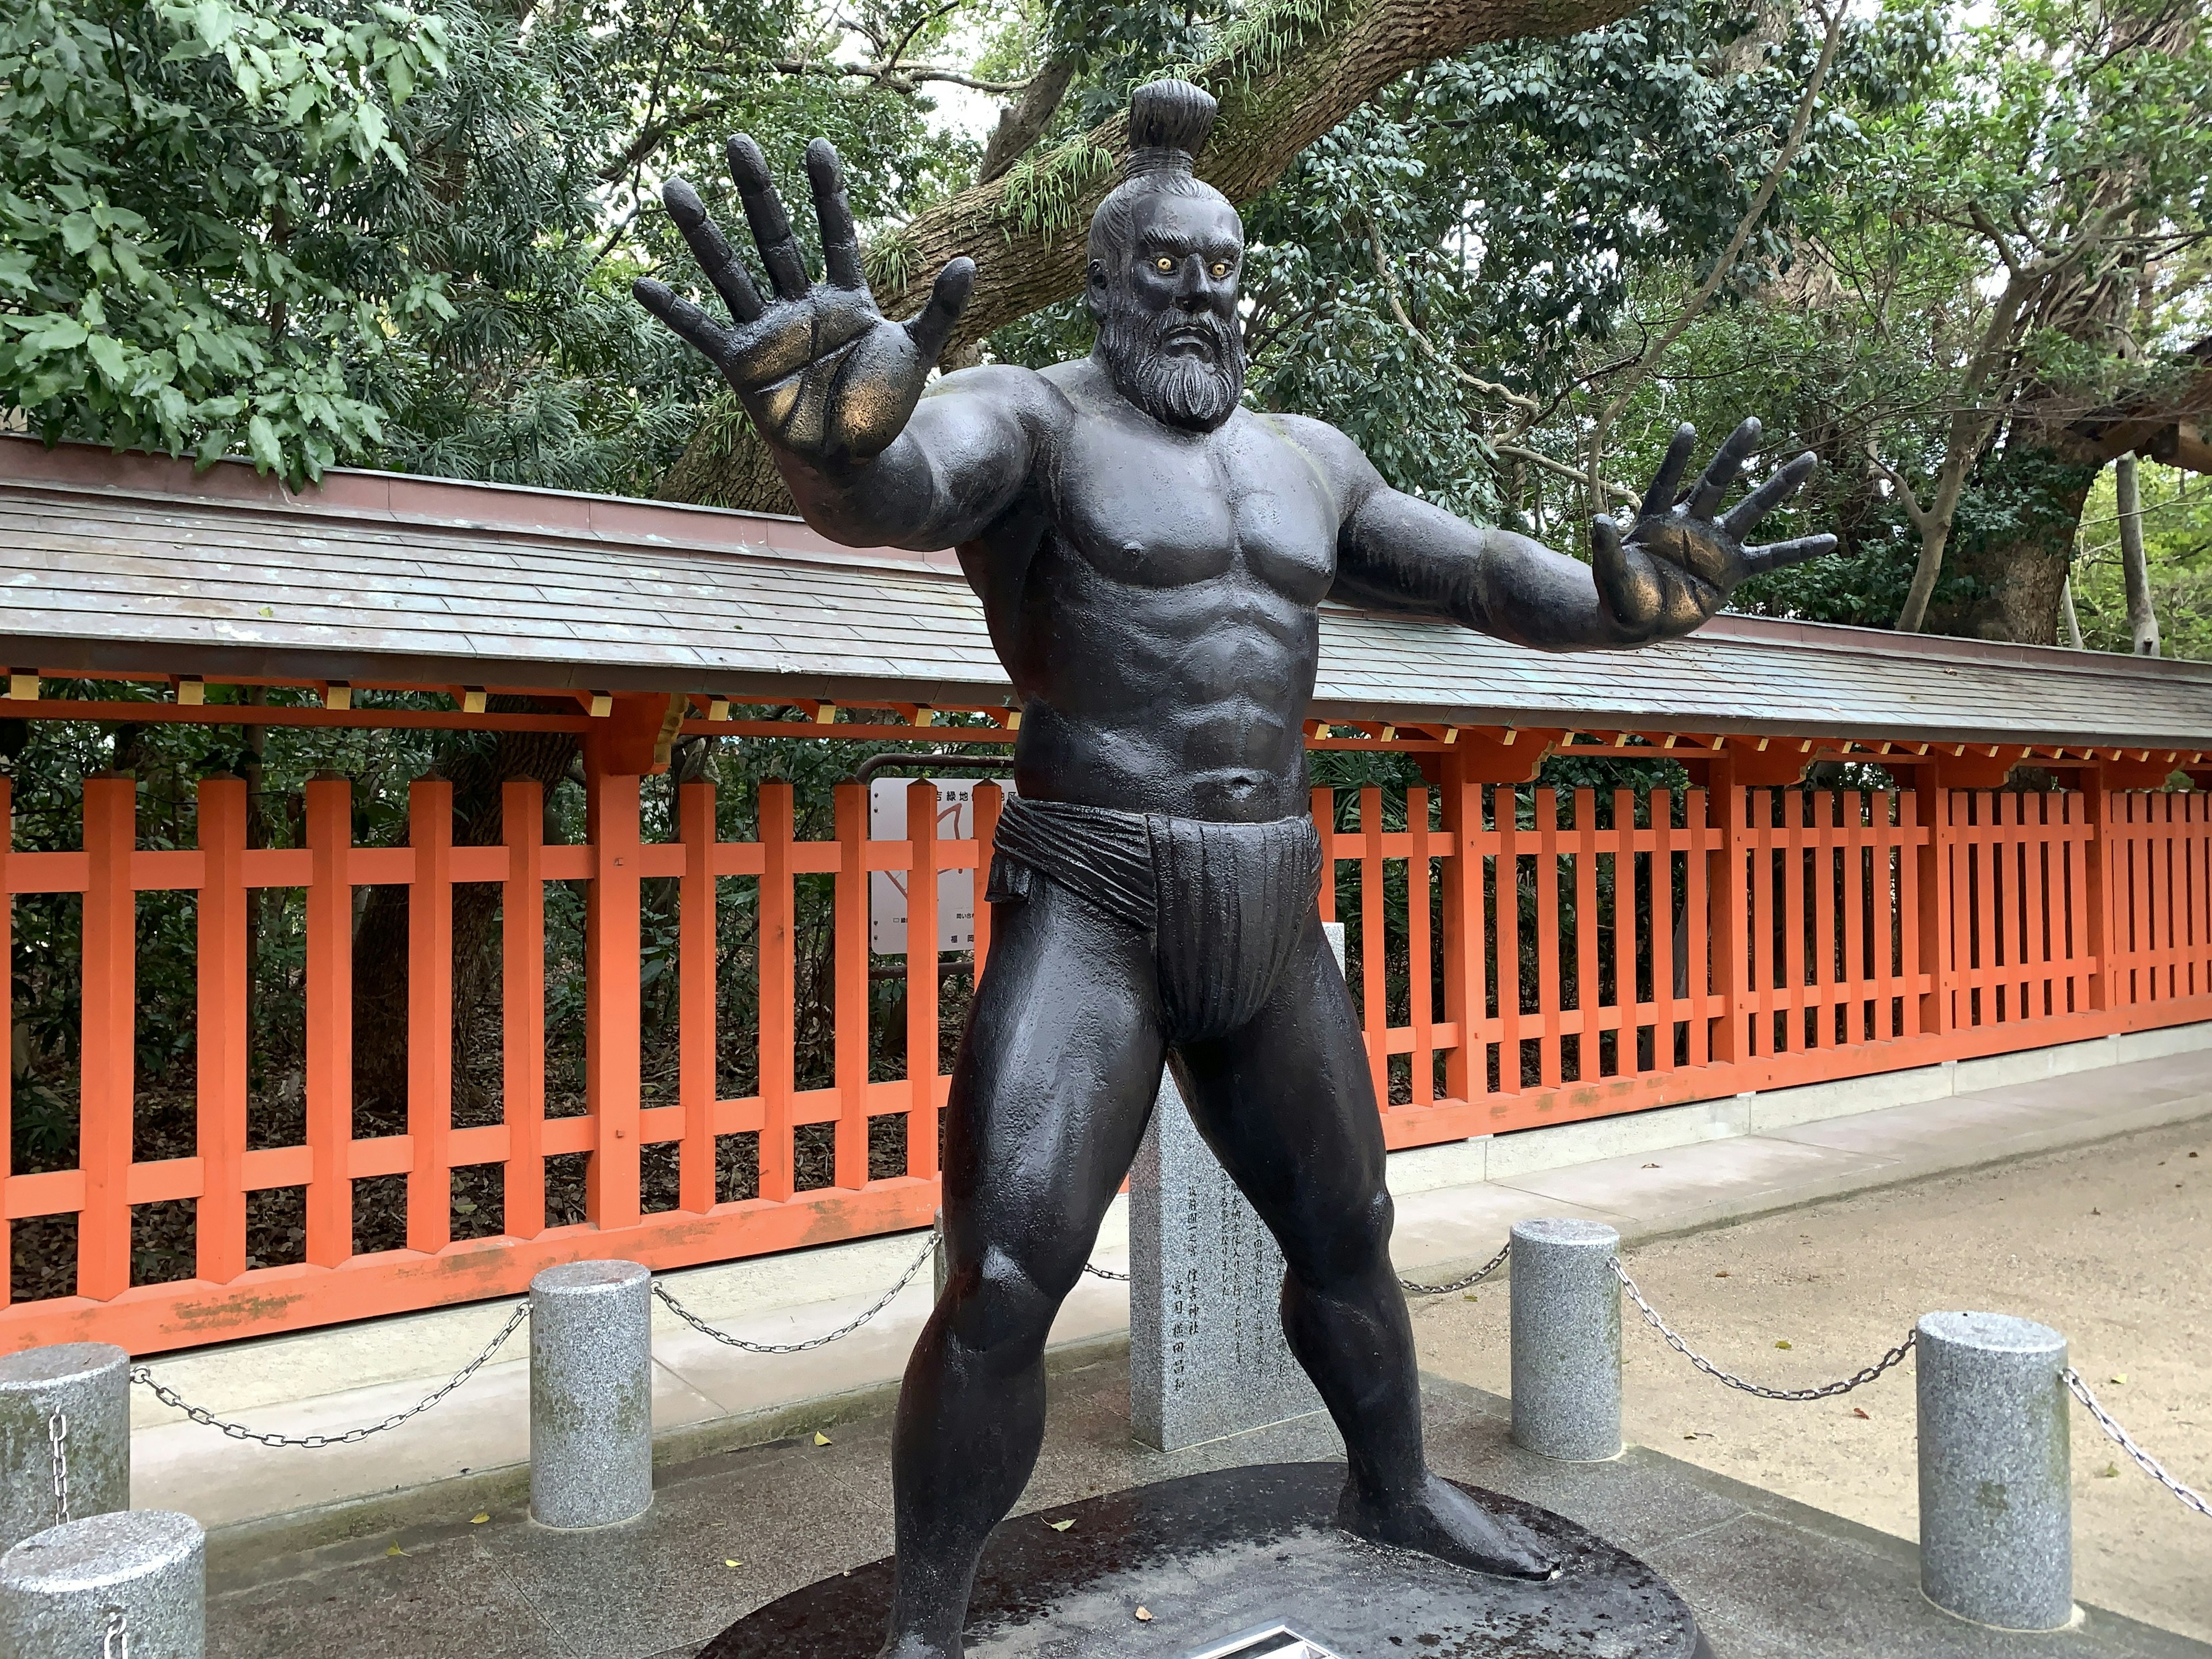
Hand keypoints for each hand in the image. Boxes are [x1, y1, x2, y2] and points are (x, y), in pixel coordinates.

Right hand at [633, 135, 972, 469]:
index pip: (834, 233)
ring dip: (703, 233)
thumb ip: (942, 309)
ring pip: (731, 272)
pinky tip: (642, 285)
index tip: (816, 145)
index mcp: (844, 298)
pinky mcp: (743, 366)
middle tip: (736, 140)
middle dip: (757, 191)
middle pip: (775, 237)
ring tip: (675, 189)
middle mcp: (800, 307)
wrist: (853, 462)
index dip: (827, 192)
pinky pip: (702, 332)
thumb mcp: (917, 352)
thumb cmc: (881, 407)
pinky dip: (674, 311)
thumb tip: (969, 262)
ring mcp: (768, 333)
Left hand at [1593, 418, 1836, 639]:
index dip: (1676, 459)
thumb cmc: (1620, 595)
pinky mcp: (1732, 571)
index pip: (1667, 484)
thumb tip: (1600, 519)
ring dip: (1778, 485)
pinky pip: (1771, 558)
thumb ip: (1607, 548)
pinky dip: (1798, 550)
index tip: (1688, 428)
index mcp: (1658, 521)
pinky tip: (1829, 540)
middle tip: (1754, 421)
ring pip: (1751, 509)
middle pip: (1716, 483)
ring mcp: (1715, 546)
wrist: (1637, 623)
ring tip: (1808, 458)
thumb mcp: (1610, 573)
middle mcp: (1691, 525)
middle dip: (1734, 454)